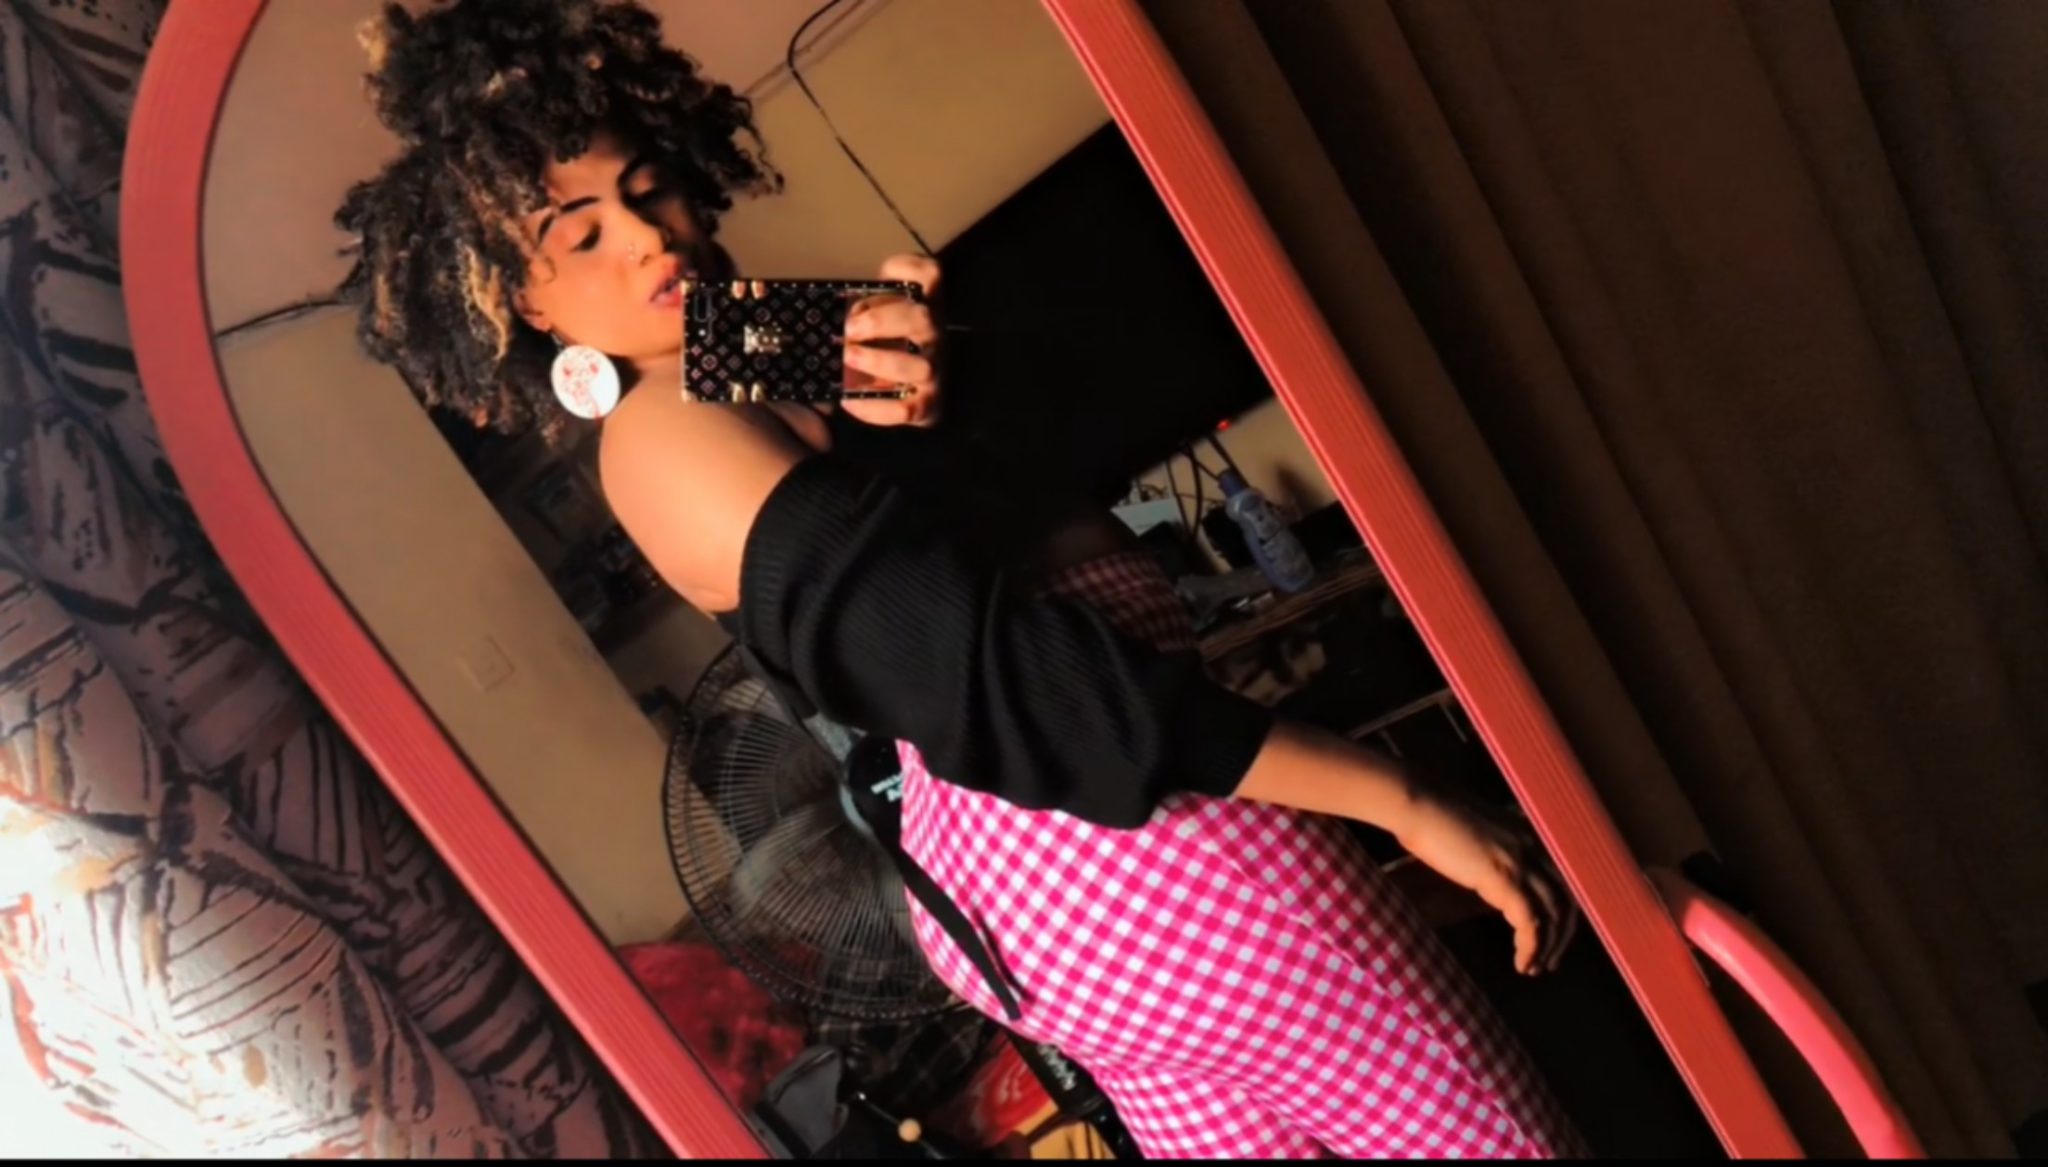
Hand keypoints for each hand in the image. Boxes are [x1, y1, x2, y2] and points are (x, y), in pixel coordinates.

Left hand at [841, 254, 940, 427]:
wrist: (905, 396)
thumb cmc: (881, 344)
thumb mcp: (875, 317)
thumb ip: (860, 306)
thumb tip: (822, 304)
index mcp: (924, 306)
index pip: (930, 274)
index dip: (907, 268)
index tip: (879, 275)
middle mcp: (935, 335)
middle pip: (921, 318)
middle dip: (881, 321)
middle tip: (849, 330)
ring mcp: (934, 371)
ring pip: (919, 366)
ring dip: (881, 361)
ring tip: (849, 359)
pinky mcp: (928, 406)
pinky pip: (905, 409)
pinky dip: (875, 408)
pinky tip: (849, 402)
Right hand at [1394, 791, 1578, 975]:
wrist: (1416, 803)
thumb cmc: (1431, 815)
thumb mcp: (1473, 834)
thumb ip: (1492, 852)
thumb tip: (1492, 878)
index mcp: (1528, 834)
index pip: (1562, 879)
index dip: (1561, 913)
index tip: (1551, 938)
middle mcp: (1533, 845)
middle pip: (1566, 899)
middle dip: (1561, 936)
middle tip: (1548, 962)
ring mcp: (1521, 860)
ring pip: (1554, 914)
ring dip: (1547, 947)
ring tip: (1532, 968)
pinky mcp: (1504, 878)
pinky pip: (1531, 922)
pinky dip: (1530, 947)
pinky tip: (1520, 963)